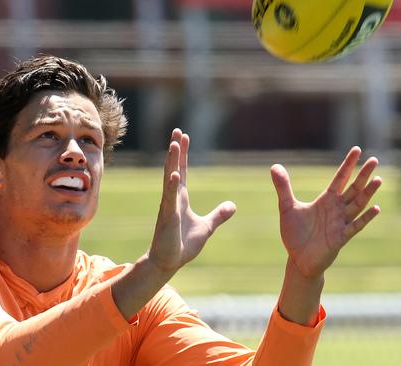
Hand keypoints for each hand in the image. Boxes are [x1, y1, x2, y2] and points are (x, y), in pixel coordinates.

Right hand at [147, 129, 235, 273]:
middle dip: (176, 150)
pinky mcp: (168, 218)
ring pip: (170, 179)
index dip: (184, 154)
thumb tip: (233, 205)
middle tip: (177, 130)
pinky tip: (174, 174)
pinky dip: (172, 187)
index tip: (183, 136)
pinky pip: (169, 199)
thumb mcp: (207, 227)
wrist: (169, 262)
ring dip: (172, 162)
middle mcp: (172, 198)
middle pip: (174, 168)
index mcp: (180, 198)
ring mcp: (169, 206)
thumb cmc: (183, 244)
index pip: (182, 171)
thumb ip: (218, 215)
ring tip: (174, 145)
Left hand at [270, 147, 381, 278]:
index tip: (357, 149)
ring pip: (358, 205)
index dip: (348, 164)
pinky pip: (355, 226)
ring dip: (367, 193)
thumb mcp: (287, 207)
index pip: (339, 178)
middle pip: (353, 189)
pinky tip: (375, 208)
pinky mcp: (340, 238)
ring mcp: (340, 223)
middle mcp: (336, 210)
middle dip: (363, 175)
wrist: (298, 259)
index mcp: (325, 200)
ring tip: (378, 179)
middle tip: (374, 159)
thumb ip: (283, 187)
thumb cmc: (295, 234)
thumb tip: (274, 166)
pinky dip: (365, 218)